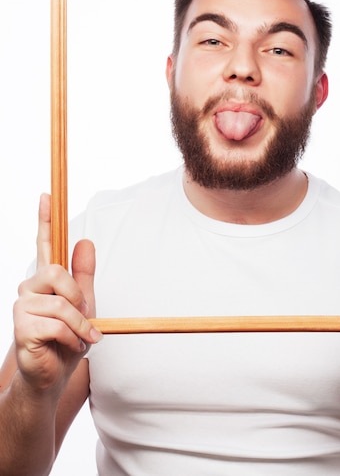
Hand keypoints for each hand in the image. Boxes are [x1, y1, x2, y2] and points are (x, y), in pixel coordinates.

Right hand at [13, 194, 101, 392]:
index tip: (46, 195)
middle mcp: (30, 289)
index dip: (44, 220)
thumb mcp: (84, 305)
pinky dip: (72, 338)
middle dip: (78, 298)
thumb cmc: (67, 340)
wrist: (54, 376)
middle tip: (86, 320)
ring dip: (80, 326)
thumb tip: (85, 241)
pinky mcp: (21, 328)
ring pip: (62, 304)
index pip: (45, 245)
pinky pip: (57, 325)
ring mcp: (22, 307)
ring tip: (81, 339)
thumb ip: (84, 276)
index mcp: (47, 281)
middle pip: (57, 273)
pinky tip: (67, 347)